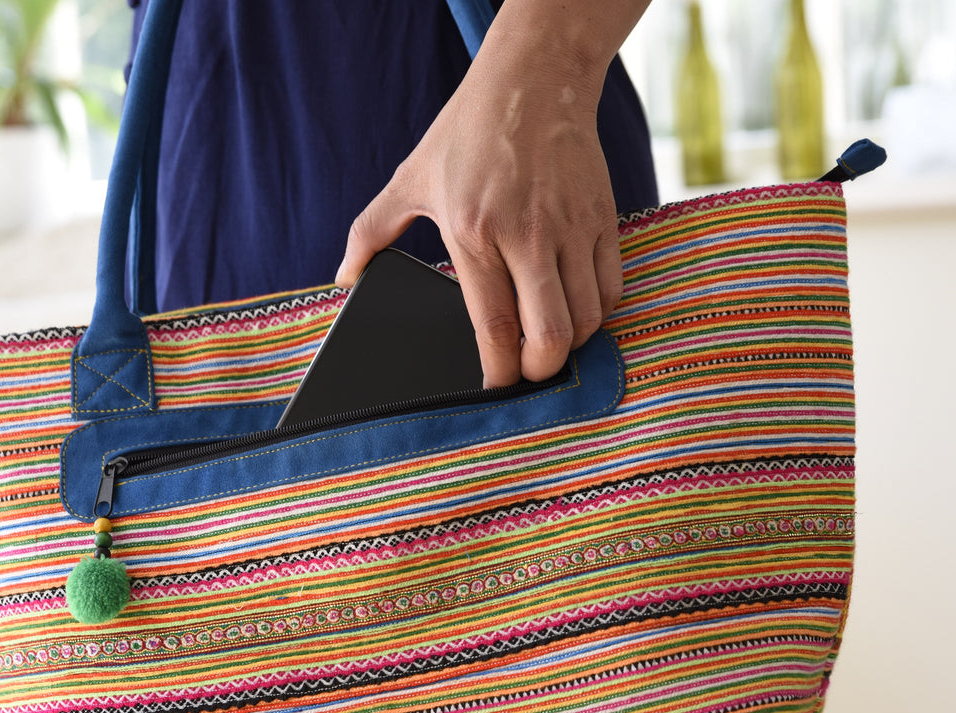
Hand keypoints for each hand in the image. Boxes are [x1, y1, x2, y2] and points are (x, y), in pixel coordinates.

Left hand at [336, 0, 647, 387]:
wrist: (533, 79)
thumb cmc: (467, 131)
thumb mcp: (410, 178)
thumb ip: (371, 232)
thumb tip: (344, 276)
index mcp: (475, 233)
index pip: (494, 325)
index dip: (499, 371)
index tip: (494, 389)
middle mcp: (527, 236)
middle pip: (550, 336)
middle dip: (540, 371)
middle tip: (527, 373)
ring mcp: (572, 229)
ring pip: (586, 318)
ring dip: (570, 344)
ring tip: (547, 342)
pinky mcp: (603, 219)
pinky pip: (611, 288)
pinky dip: (596, 313)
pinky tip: (574, 310)